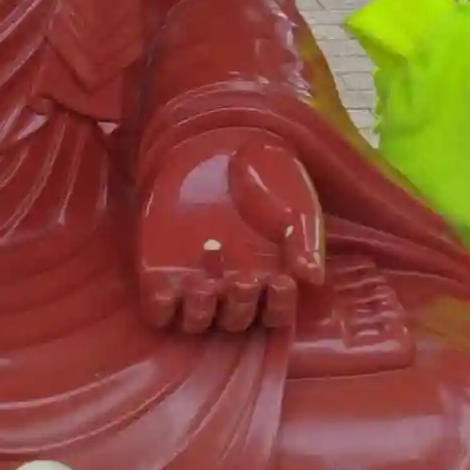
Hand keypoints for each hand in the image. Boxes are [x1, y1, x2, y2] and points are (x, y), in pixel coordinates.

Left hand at [138, 129, 323, 333]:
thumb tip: (311, 279)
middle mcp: (231, 285)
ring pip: (197, 322)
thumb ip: (307, 243)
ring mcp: (195, 279)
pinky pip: (158, 308)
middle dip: (241, 306)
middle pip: (236, 322)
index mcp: (268, 278)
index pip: (275, 316)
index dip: (278, 308)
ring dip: (202, 313)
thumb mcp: (298, 207)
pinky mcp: (160, 268)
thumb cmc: (270, 179)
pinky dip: (163, 309)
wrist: (223, 147)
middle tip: (243, 278)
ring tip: (207, 285)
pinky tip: (171, 291)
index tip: (281, 281)